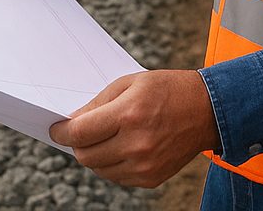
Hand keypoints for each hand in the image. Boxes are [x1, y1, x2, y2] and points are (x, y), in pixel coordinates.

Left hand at [49, 69, 218, 187]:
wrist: (206, 110)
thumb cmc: (166, 89)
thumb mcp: (129, 83)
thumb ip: (98, 103)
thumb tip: (73, 121)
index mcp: (129, 115)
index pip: (81, 133)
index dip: (62, 132)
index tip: (56, 129)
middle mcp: (136, 144)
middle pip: (86, 156)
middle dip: (77, 144)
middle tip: (79, 132)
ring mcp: (144, 166)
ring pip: (99, 170)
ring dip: (93, 155)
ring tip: (103, 137)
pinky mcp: (151, 179)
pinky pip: (117, 177)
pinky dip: (111, 164)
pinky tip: (119, 147)